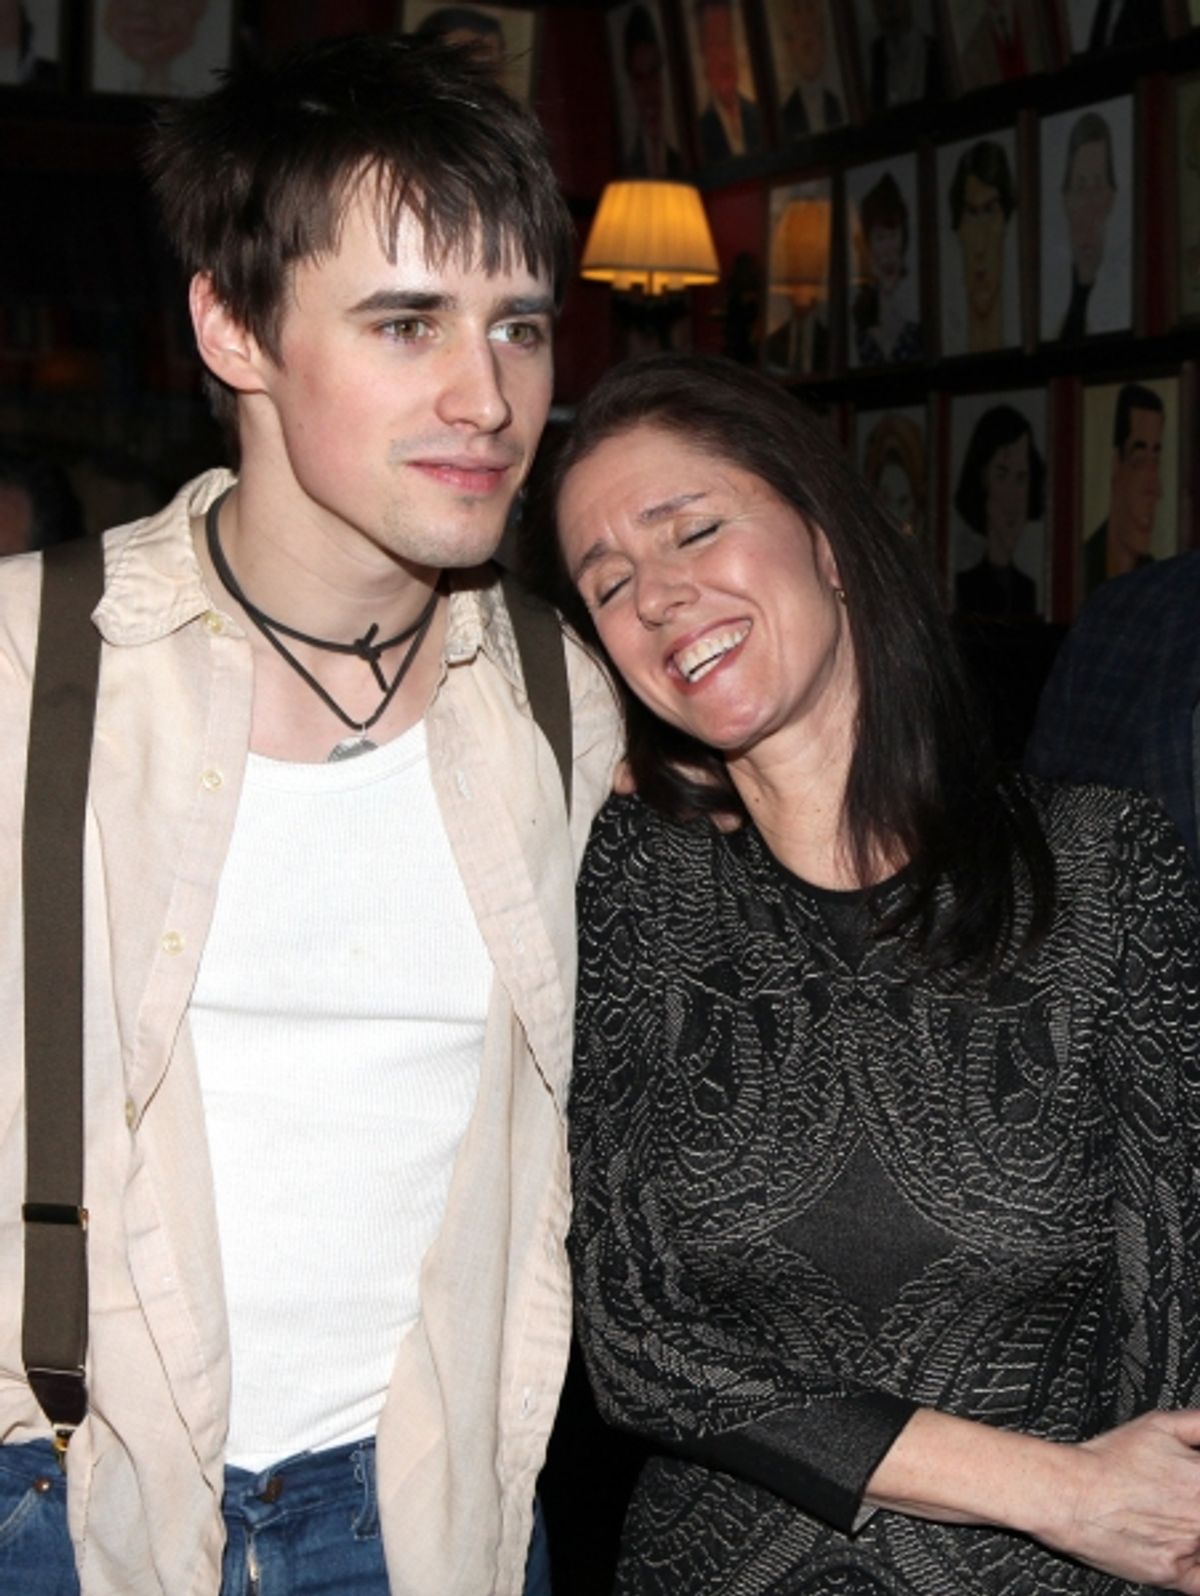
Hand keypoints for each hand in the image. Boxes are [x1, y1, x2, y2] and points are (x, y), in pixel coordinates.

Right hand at [1038, 1410, 1199, 1591]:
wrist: (1070, 1494)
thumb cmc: (1108, 1460)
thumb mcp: (1159, 1425)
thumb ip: (1198, 1424)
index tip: (1195, 1483)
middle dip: (1196, 1504)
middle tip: (1182, 1501)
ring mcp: (1190, 1546)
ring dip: (1196, 1530)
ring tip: (1178, 1517)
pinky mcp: (1173, 1573)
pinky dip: (1199, 1565)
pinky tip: (1188, 1549)